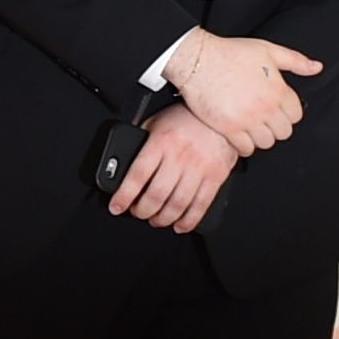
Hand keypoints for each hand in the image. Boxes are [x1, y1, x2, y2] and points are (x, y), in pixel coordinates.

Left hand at [110, 104, 240, 232]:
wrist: (222, 113)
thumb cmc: (185, 118)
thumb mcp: (155, 123)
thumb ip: (141, 142)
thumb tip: (122, 162)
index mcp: (160, 143)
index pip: (137, 175)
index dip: (124, 196)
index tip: (116, 207)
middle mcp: (179, 157)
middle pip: (156, 194)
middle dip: (143, 211)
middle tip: (139, 213)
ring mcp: (199, 168)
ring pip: (177, 203)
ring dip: (163, 218)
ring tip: (156, 220)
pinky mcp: (216, 176)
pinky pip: (201, 204)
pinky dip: (190, 220)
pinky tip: (180, 225)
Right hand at [168, 30, 321, 152]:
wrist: (198, 60)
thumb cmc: (229, 53)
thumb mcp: (268, 50)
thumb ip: (295, 60)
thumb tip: (316, 67)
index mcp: (278, 90)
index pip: (296, 115)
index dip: (288, 114)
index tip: (278, 111)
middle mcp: (265, 107)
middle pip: (284, 132)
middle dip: (276, 127)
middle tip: (265, 121)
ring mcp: (247, 119)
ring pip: (266, 142)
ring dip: (261, 137)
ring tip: (252, 129)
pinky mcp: (228, 128)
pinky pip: (245, 149)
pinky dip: (245, 146)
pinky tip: (240, 136)